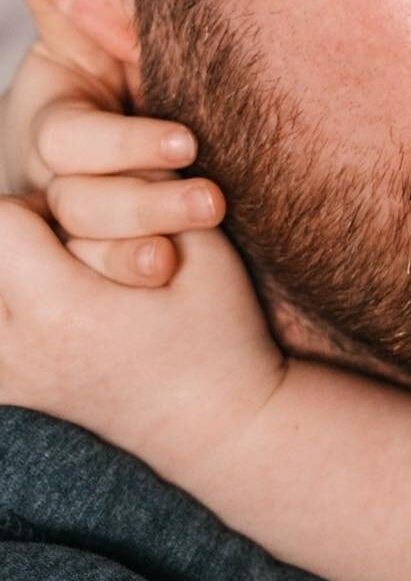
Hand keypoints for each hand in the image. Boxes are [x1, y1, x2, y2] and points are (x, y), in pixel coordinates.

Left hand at [0, 204, 284, 489]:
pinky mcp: (7, 393)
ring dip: (11, 271)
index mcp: (61, 311)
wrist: (214, 424)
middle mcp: (16, 352)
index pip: (2, 217)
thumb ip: (145, 192)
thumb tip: (95, 155)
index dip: (42, 202)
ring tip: (55, 280)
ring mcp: (6, 380)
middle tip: (69, 247)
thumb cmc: (218, 330)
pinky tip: (42, 306)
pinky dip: (11, 305)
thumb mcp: (202, 246)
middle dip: (16, 236)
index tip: (84, 219)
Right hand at [2, 43, 222, 284]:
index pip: (68, 137)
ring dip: (142, 245)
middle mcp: (52, 172)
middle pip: (80, 199)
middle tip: (211, 201)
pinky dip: (131, 274)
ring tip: (189, 251)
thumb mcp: (105, 20)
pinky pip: (103, 273)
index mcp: (54, 110)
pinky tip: (168, 283)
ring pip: (93, 241)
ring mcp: (71, 218)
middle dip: (145, 202)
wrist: (162, 123)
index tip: (185, 142)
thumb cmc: (141, 52)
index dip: (123, 143)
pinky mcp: (99, 250)